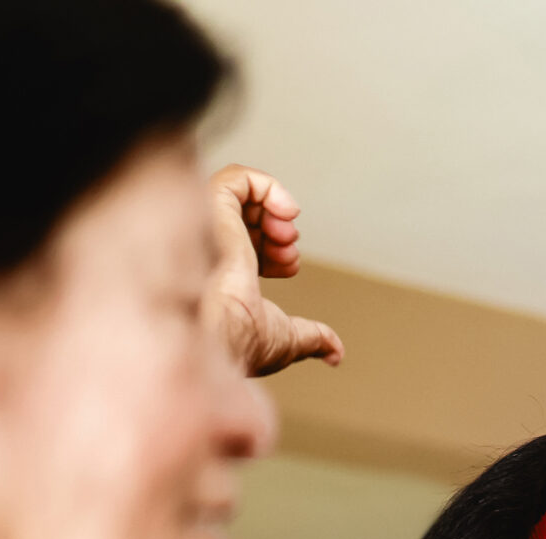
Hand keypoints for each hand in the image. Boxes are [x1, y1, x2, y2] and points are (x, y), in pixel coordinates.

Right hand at [208, 165, 344, 377]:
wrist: (224, 336)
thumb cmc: (242, 342)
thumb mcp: (288, 340)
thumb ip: (313, 339)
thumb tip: (335, 353)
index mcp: (222, 275)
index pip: (244, 245)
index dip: (274, 248)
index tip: (291, 266)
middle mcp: (211, 249)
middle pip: (242, 216)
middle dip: (276, 226)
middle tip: (291, 246)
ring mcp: (209, 228)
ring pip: (236, 192)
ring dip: (274, 206)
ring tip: (288, 232)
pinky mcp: (211, 208)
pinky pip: (235, 177)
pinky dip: (268, 186)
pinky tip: (287, 210)